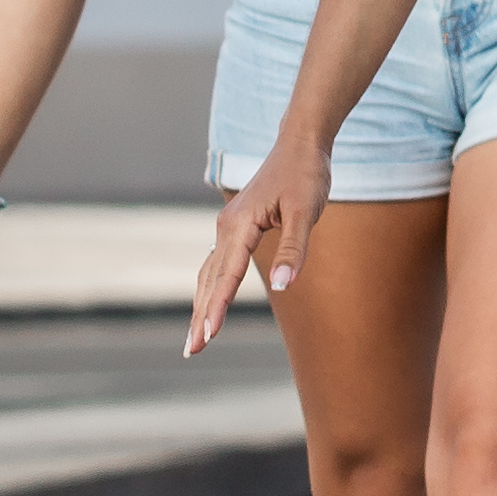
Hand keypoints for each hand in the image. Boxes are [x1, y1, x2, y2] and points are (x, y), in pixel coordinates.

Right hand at [188, 143, 333, 357]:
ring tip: (195, 338)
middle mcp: (226, 228)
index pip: (227, 276)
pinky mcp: (236, 227)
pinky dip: (210, 287)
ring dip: (201, 305)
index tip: (207, 336)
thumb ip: (294, 250)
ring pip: (209, 273)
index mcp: (240, 225)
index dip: (217, 308)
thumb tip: (284, 287)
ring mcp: (228, 227)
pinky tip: (208, 303)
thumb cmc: (306, 176)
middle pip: (209, 280)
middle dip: (200, 317)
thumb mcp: (306, 213)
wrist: (300, 144)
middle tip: (190, 351)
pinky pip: (217, 263)